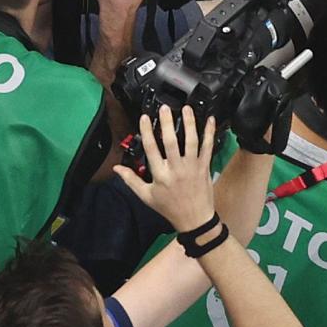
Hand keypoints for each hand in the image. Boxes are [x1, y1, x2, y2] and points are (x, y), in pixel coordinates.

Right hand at [112, 106, 218, 231]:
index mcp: (160, 175)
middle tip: (165, 108)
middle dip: (167, 123)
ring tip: (187, 109)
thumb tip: (116, 168)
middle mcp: (176, 169)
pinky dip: (210, 133)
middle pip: (171, 142)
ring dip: (189, 123)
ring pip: (191, 141)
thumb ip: (131, 180)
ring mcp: (192, 167)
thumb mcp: (146, 196)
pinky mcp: (205, 166)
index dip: (147, 132)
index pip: (151, 149)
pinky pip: (208, 147)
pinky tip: (210, 120)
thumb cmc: (169, 207)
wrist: (194, 219)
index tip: (145, 118)